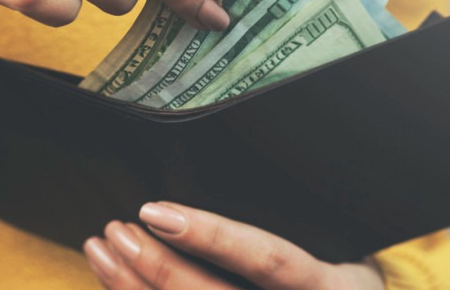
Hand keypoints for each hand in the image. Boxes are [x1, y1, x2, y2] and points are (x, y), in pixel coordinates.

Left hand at [83, 202, 385, 289]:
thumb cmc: (347, 275)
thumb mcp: (347, 249)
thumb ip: (298, 219)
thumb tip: (233, 172)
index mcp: (328, 286)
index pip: (266, 259)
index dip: (211, 237)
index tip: (156, 211)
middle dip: (155, 266)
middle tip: (116, 229)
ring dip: (131, 288)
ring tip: (102, 249)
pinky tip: (115, 279)